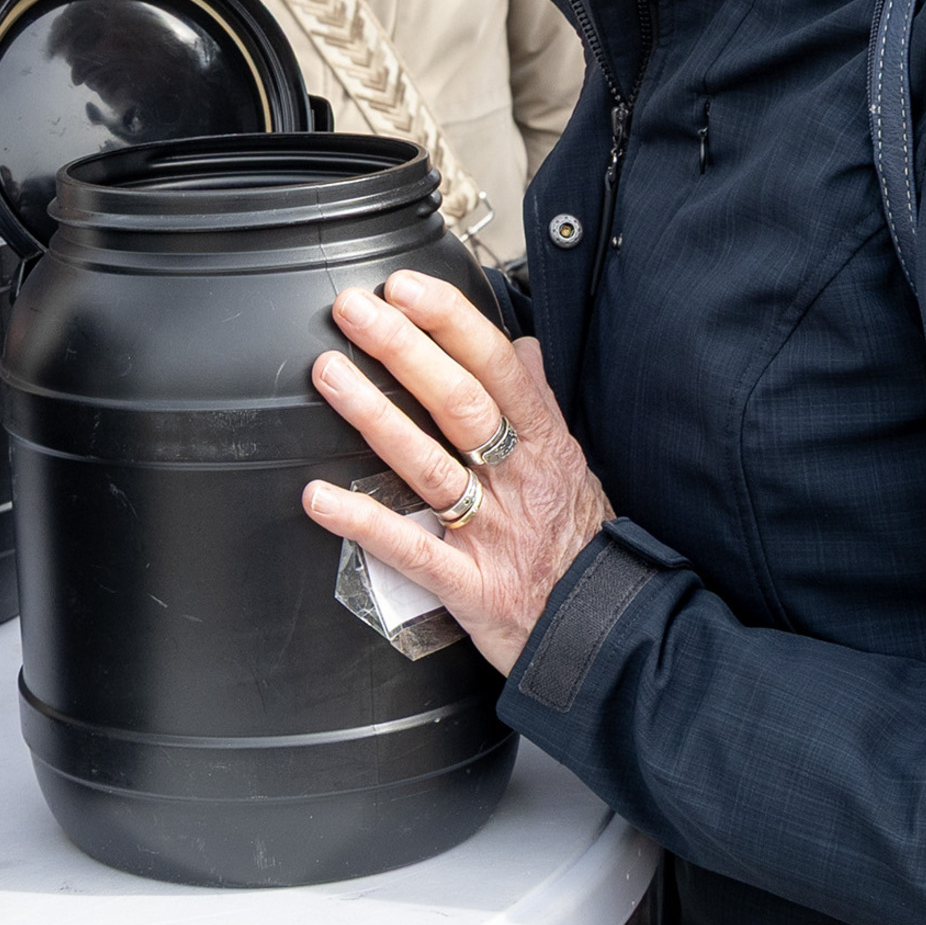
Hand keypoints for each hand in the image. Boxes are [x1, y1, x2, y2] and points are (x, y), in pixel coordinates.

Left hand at [299, 270, 612, 673]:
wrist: (605, 636)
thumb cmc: (582, 547)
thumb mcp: (574, 466)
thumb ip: (539, 403)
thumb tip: (522, 348)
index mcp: (544, 446)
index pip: (497, 368)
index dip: (450, 323)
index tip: (406, 288)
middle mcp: (517, 482)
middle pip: (460, 404)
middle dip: (405, 350)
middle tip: (355, 311)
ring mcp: (492, 534)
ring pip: (430, 465)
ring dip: (375, 417)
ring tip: (329, 375)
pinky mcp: (471, 587)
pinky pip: (412, 551)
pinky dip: (365, 523)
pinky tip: (320, 498)